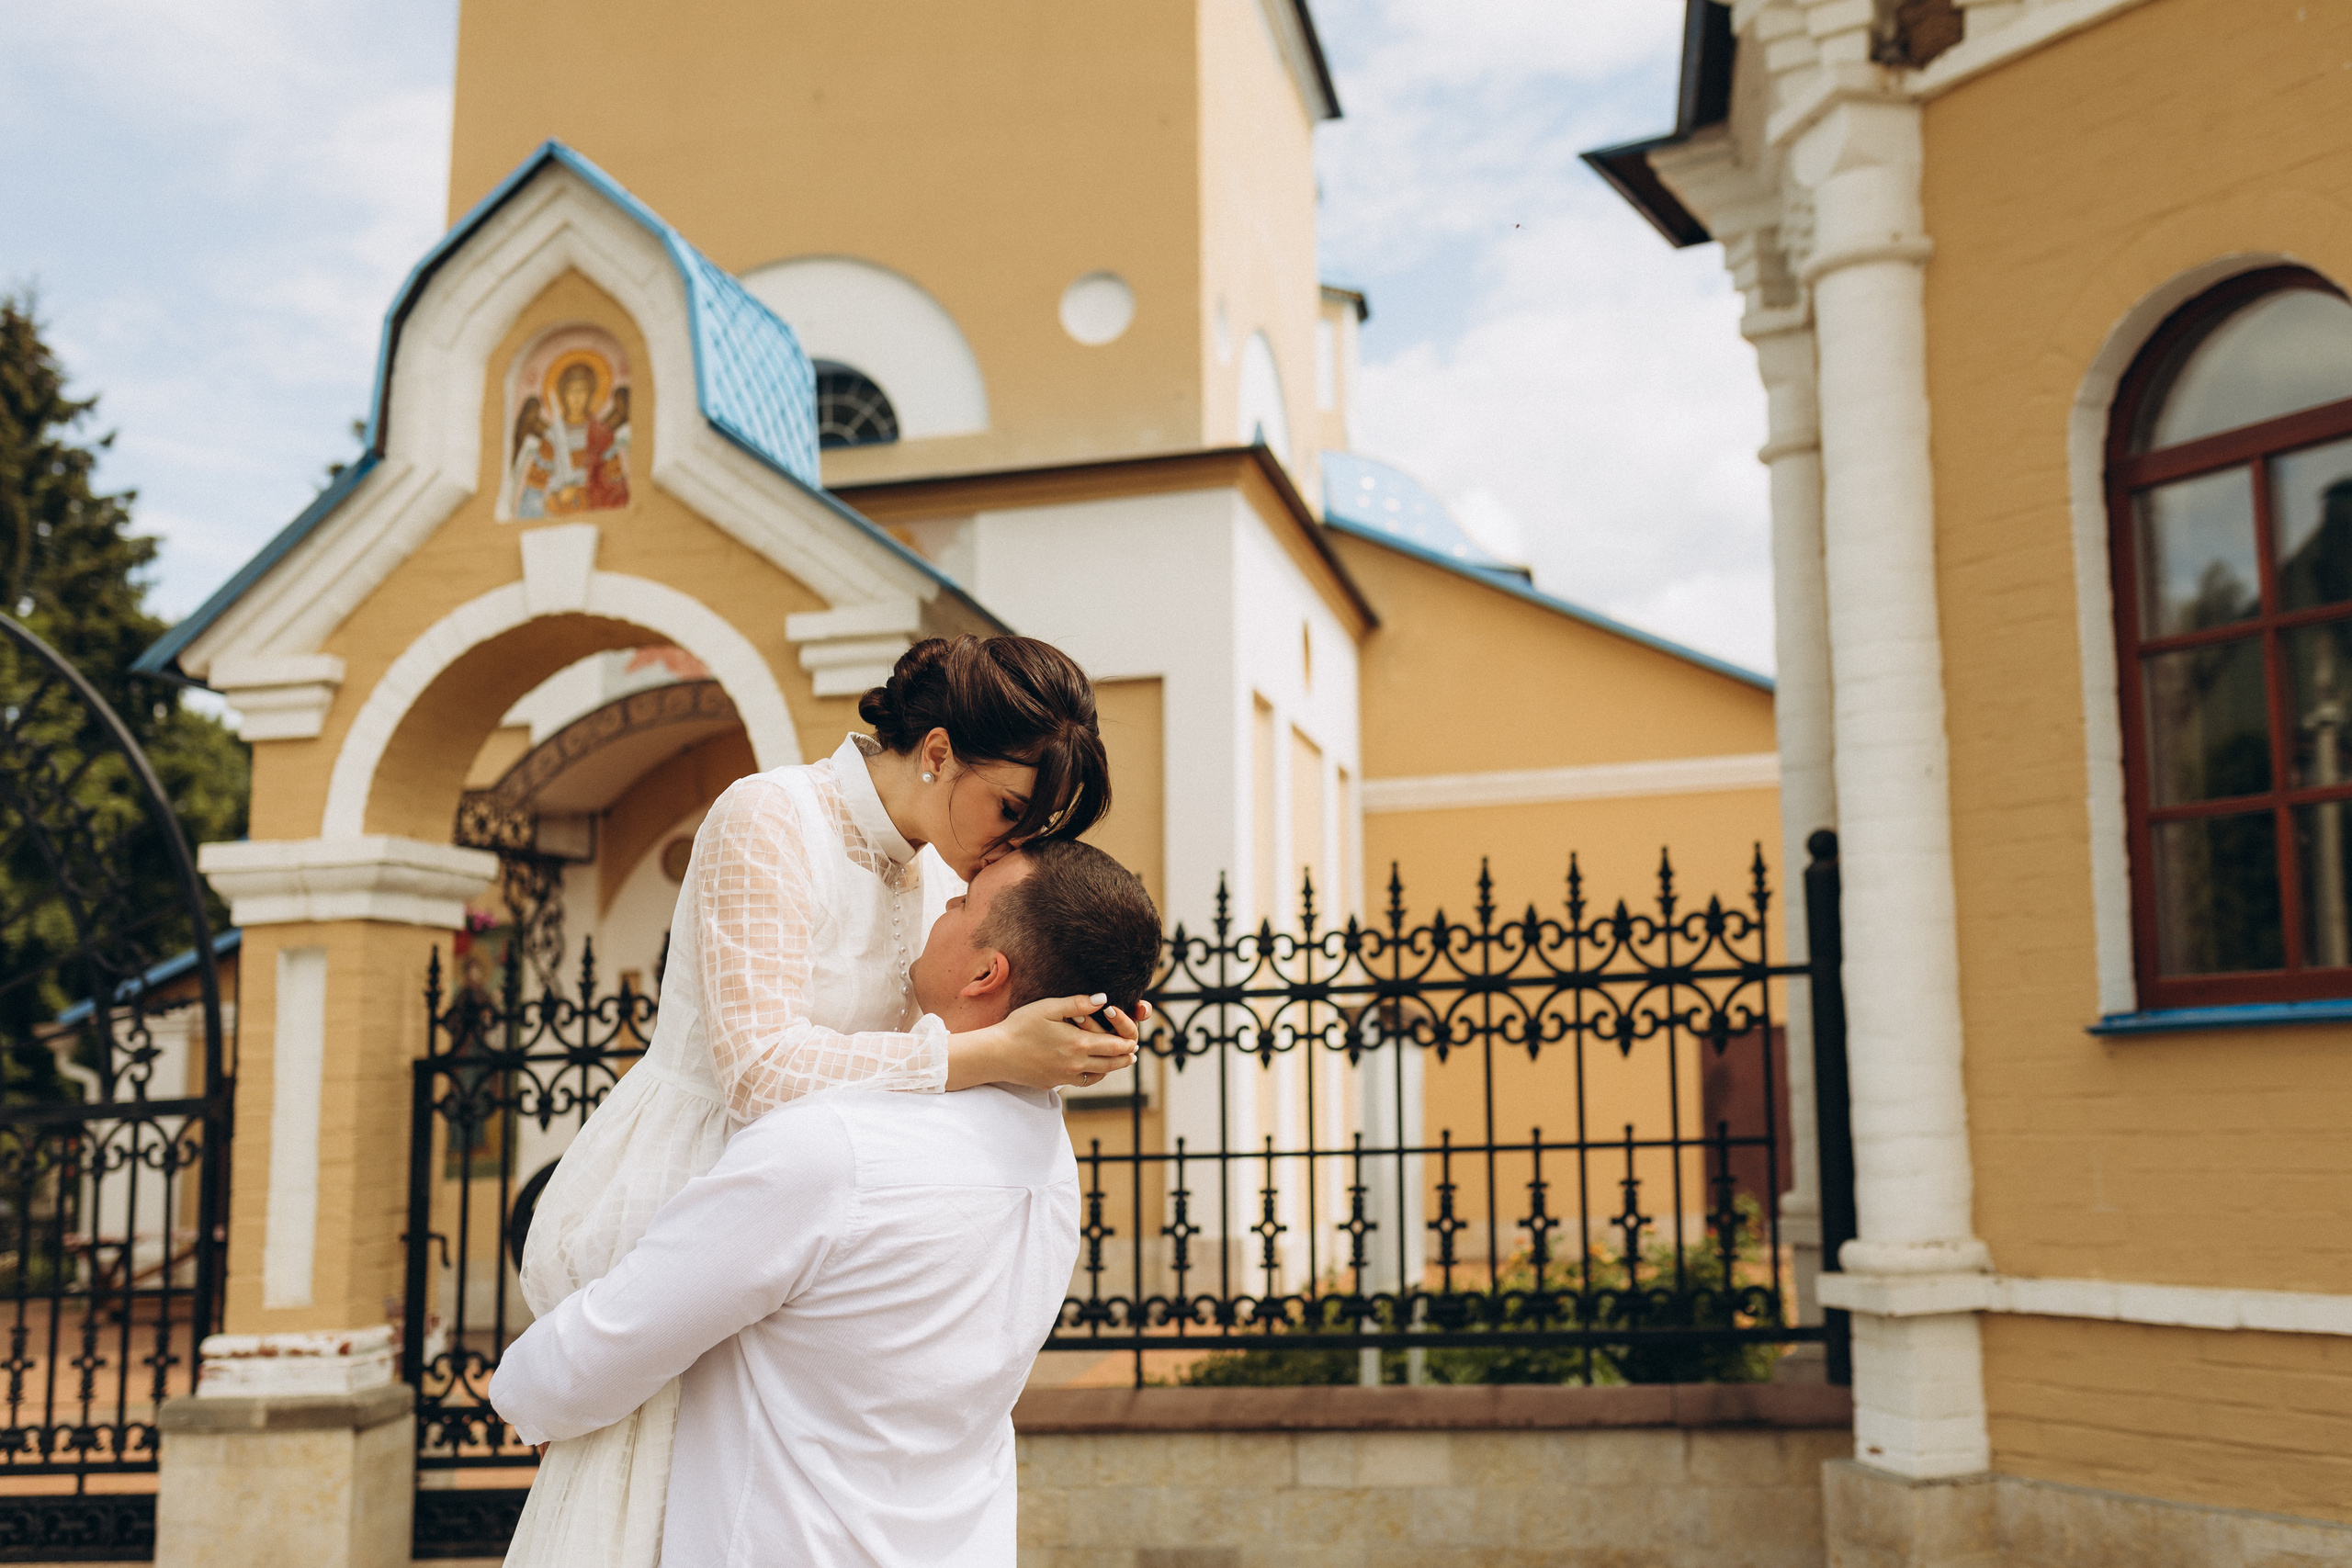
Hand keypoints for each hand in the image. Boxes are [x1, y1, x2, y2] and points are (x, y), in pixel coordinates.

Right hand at [946, 993, 1139, 1089]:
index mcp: (1079, 1044)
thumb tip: (1104, 1000)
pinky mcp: (1054, 1083)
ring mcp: (1065, 1077)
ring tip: (1118, 1061)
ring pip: (1099, 1076)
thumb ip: (1078, 1003)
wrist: (996, 1055)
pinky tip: (1092, 1069)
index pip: (1115, 1046)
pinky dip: (1093, 1075)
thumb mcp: (1049, 1008)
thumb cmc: (1020, 1026)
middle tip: (1133, 1053)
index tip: (1135, 1039)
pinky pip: (1082, 1082)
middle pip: (1112, 1064)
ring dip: (1112, 1068)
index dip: (1128, 1042)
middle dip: (1125, 1057)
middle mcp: (1077, 1064)